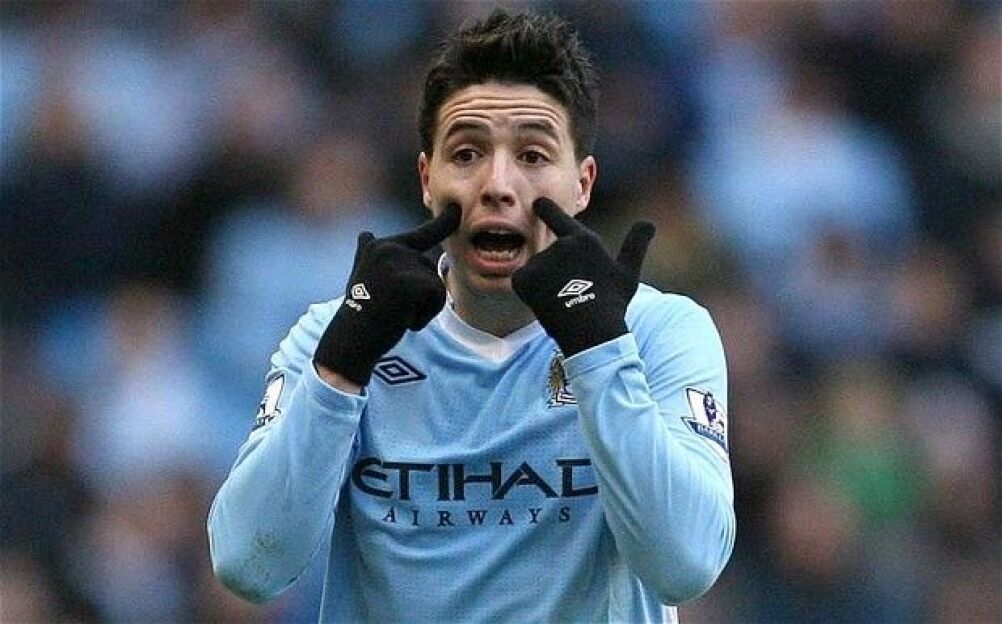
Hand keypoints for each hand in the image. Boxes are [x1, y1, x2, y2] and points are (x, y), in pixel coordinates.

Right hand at [314, 204, 460, 385]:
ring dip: (422, 307)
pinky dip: (424, 316)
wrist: (351, 339)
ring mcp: (399, 264)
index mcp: (380, 246)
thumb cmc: (360, 312)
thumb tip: (365, 233)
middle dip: (420, 295)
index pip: (422, 234)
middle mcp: (388, 248)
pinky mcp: (410, 282)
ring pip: (435, 286)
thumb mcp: (361, 276)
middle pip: (429, 270)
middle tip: (392, 308)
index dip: (444, 221)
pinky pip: (437, 298)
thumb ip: (369, 255)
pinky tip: (401, 320)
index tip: (458, 209)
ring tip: (395, 313)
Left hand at [512, 198, 654, 356]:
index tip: (538, 202)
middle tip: (574, 293)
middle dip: (557, 272)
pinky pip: (522, 281)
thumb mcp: (628, 272)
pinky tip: (546, 303)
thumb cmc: (613, 303)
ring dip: (545, 282)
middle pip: (551, 256)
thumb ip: (635, 244)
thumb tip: (648, 223)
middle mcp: (560, 245)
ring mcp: (540, 261)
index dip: (546, 208)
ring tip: (563, 300)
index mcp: (583, 240)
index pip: (557, 216)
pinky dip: (530, 291)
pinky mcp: (525, 279)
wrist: (591, 331)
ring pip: (537, 269)